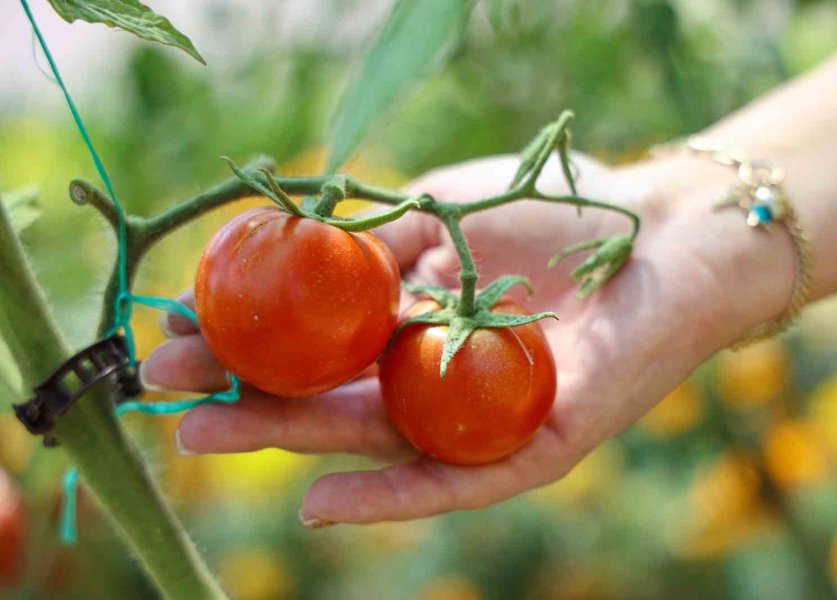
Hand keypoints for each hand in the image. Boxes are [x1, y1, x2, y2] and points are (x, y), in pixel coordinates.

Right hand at [141, 152, 784, 525]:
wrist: (662, 229)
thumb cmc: (556, 213)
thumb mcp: (441, 209)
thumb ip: (373, 243)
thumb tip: (287, 261)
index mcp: (410, 324)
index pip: (315, 343)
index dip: (246, 338)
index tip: (174, 328)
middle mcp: (434, 379)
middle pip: (329, 399)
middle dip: (246, 396)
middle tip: (164, 395)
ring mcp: (480, 419)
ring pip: (374, 442)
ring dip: (290, 442)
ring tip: (207, 435)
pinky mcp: (535, 447)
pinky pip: (455, 480)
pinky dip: (388, 496)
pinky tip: (318, 501)